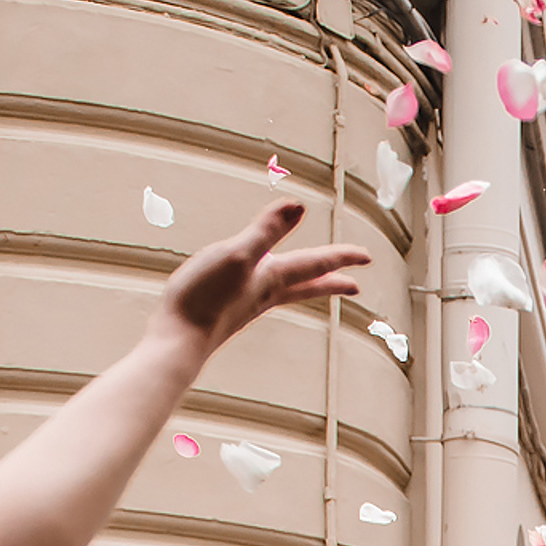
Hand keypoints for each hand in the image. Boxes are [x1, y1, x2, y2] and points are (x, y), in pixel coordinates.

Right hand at [147, 201, 370, 363]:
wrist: (179, 339)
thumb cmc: (206, 296)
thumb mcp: (238, 253)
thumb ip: (267, 230)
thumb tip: (299, 206)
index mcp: (272, 279)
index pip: (314, 264)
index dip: (340, 257)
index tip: (366, 257)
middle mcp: (265, 293)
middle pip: (307, 285)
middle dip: (331, 282)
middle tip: (355, 287)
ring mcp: (247, 304)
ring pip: (286, 292)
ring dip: (305, 286)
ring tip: (313, 284)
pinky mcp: (228, 310)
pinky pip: (261, 295)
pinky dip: (272, 289)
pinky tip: (259, 289)